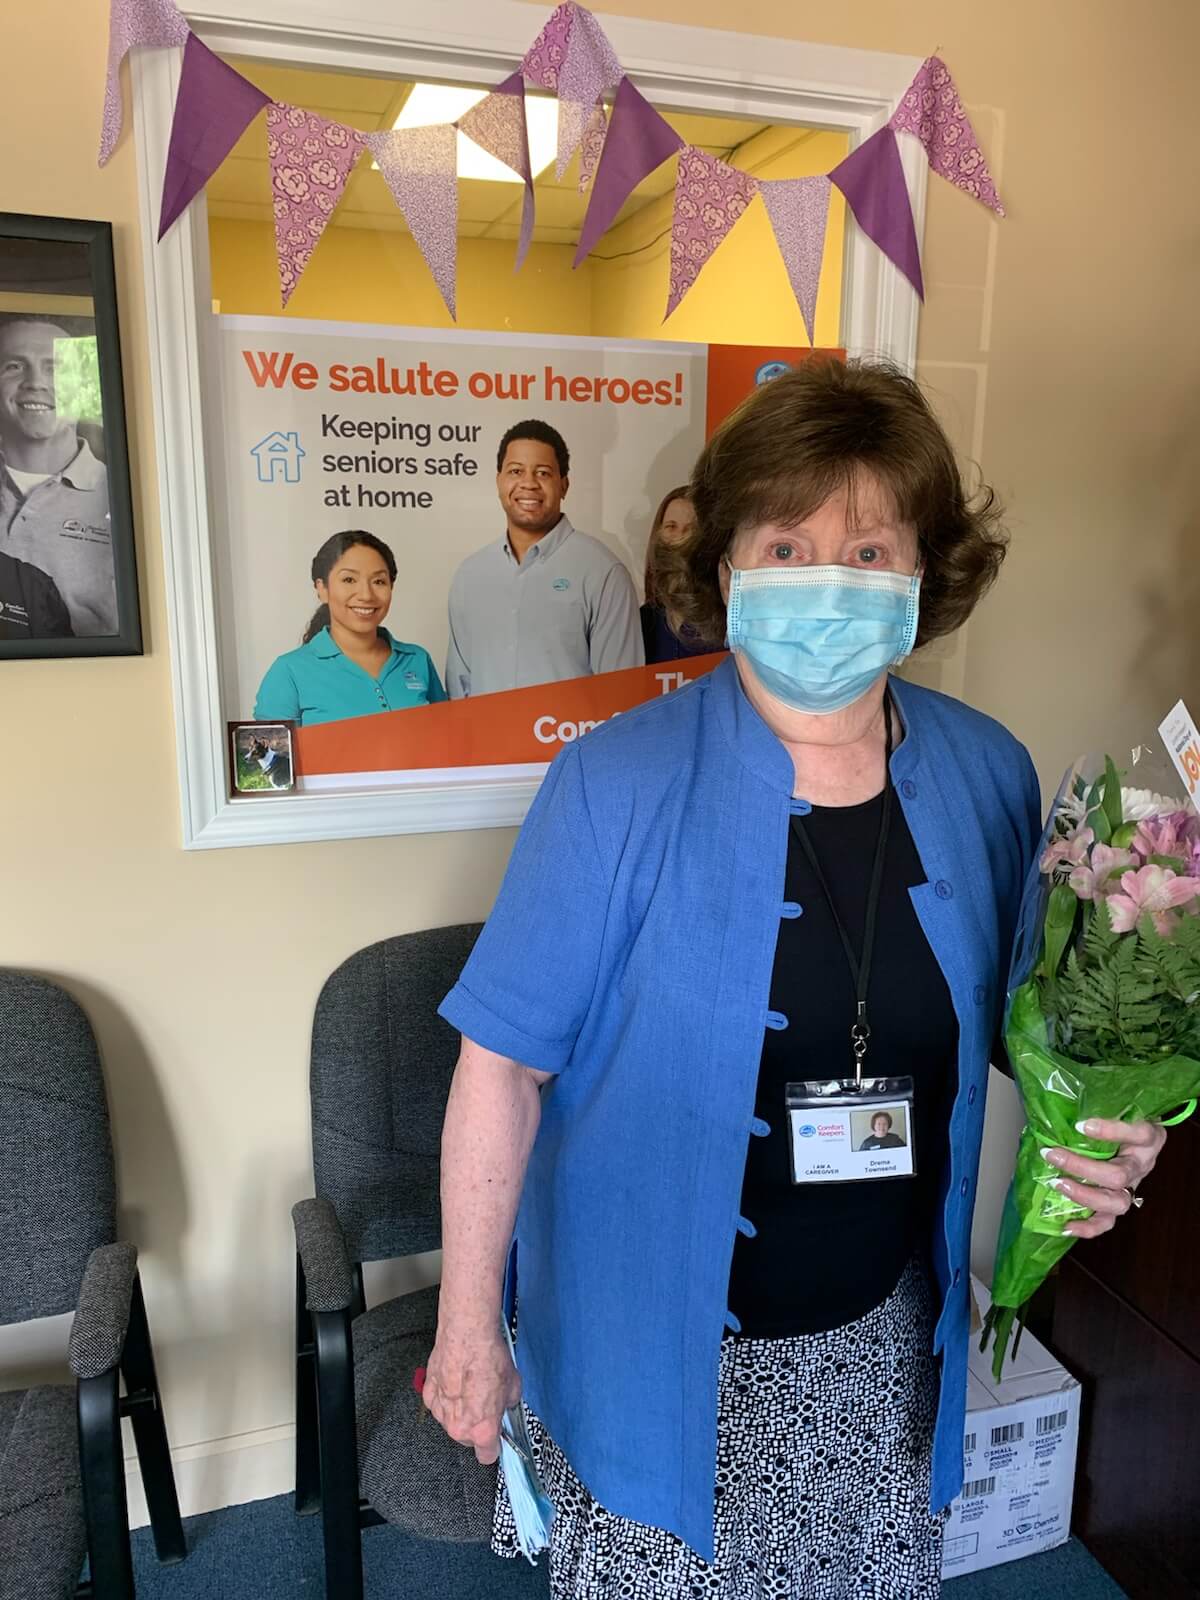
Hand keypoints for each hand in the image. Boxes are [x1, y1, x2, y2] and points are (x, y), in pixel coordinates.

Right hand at [422, 1325, 520, 1464]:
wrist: (467, 1335)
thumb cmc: (490, 1358)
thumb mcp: (513, 1386)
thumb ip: (507, 1405)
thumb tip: (503, 1405)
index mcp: (482, 1430)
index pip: (487, 1456)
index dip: (493, 1446)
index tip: (495, 1437)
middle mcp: (459, 1427)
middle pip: (467, 1438)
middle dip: (475, 1424)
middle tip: (483, 1402)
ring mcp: (440, 1413)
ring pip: (452, 1421)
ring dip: (459, 1410)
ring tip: (468, 1386)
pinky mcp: (428, 1396)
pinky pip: (439, 1405)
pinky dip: (446, 1396)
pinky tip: (454, 1379)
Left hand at [1041, 1117, 1167, 1238]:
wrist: (1136, 1137)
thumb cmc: (1121, 1118)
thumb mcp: (1117, 1108)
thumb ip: (1098, 1107)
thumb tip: (1056, 1108)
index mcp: (1147, 1137)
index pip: (1138, 1133)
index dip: (1111, 1131)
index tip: (1081, 1125)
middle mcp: (1142, 1164)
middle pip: (1119, 1174)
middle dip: (1082, 1167)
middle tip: (1053, 1155)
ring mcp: (1133, 1186)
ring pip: (1117, 1202)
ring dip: (1084, 1195)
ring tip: (1058, 1184)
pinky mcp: (1121, 1203)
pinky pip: (1108, 1222)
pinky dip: (1087, 1227)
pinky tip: (1066, 1226)